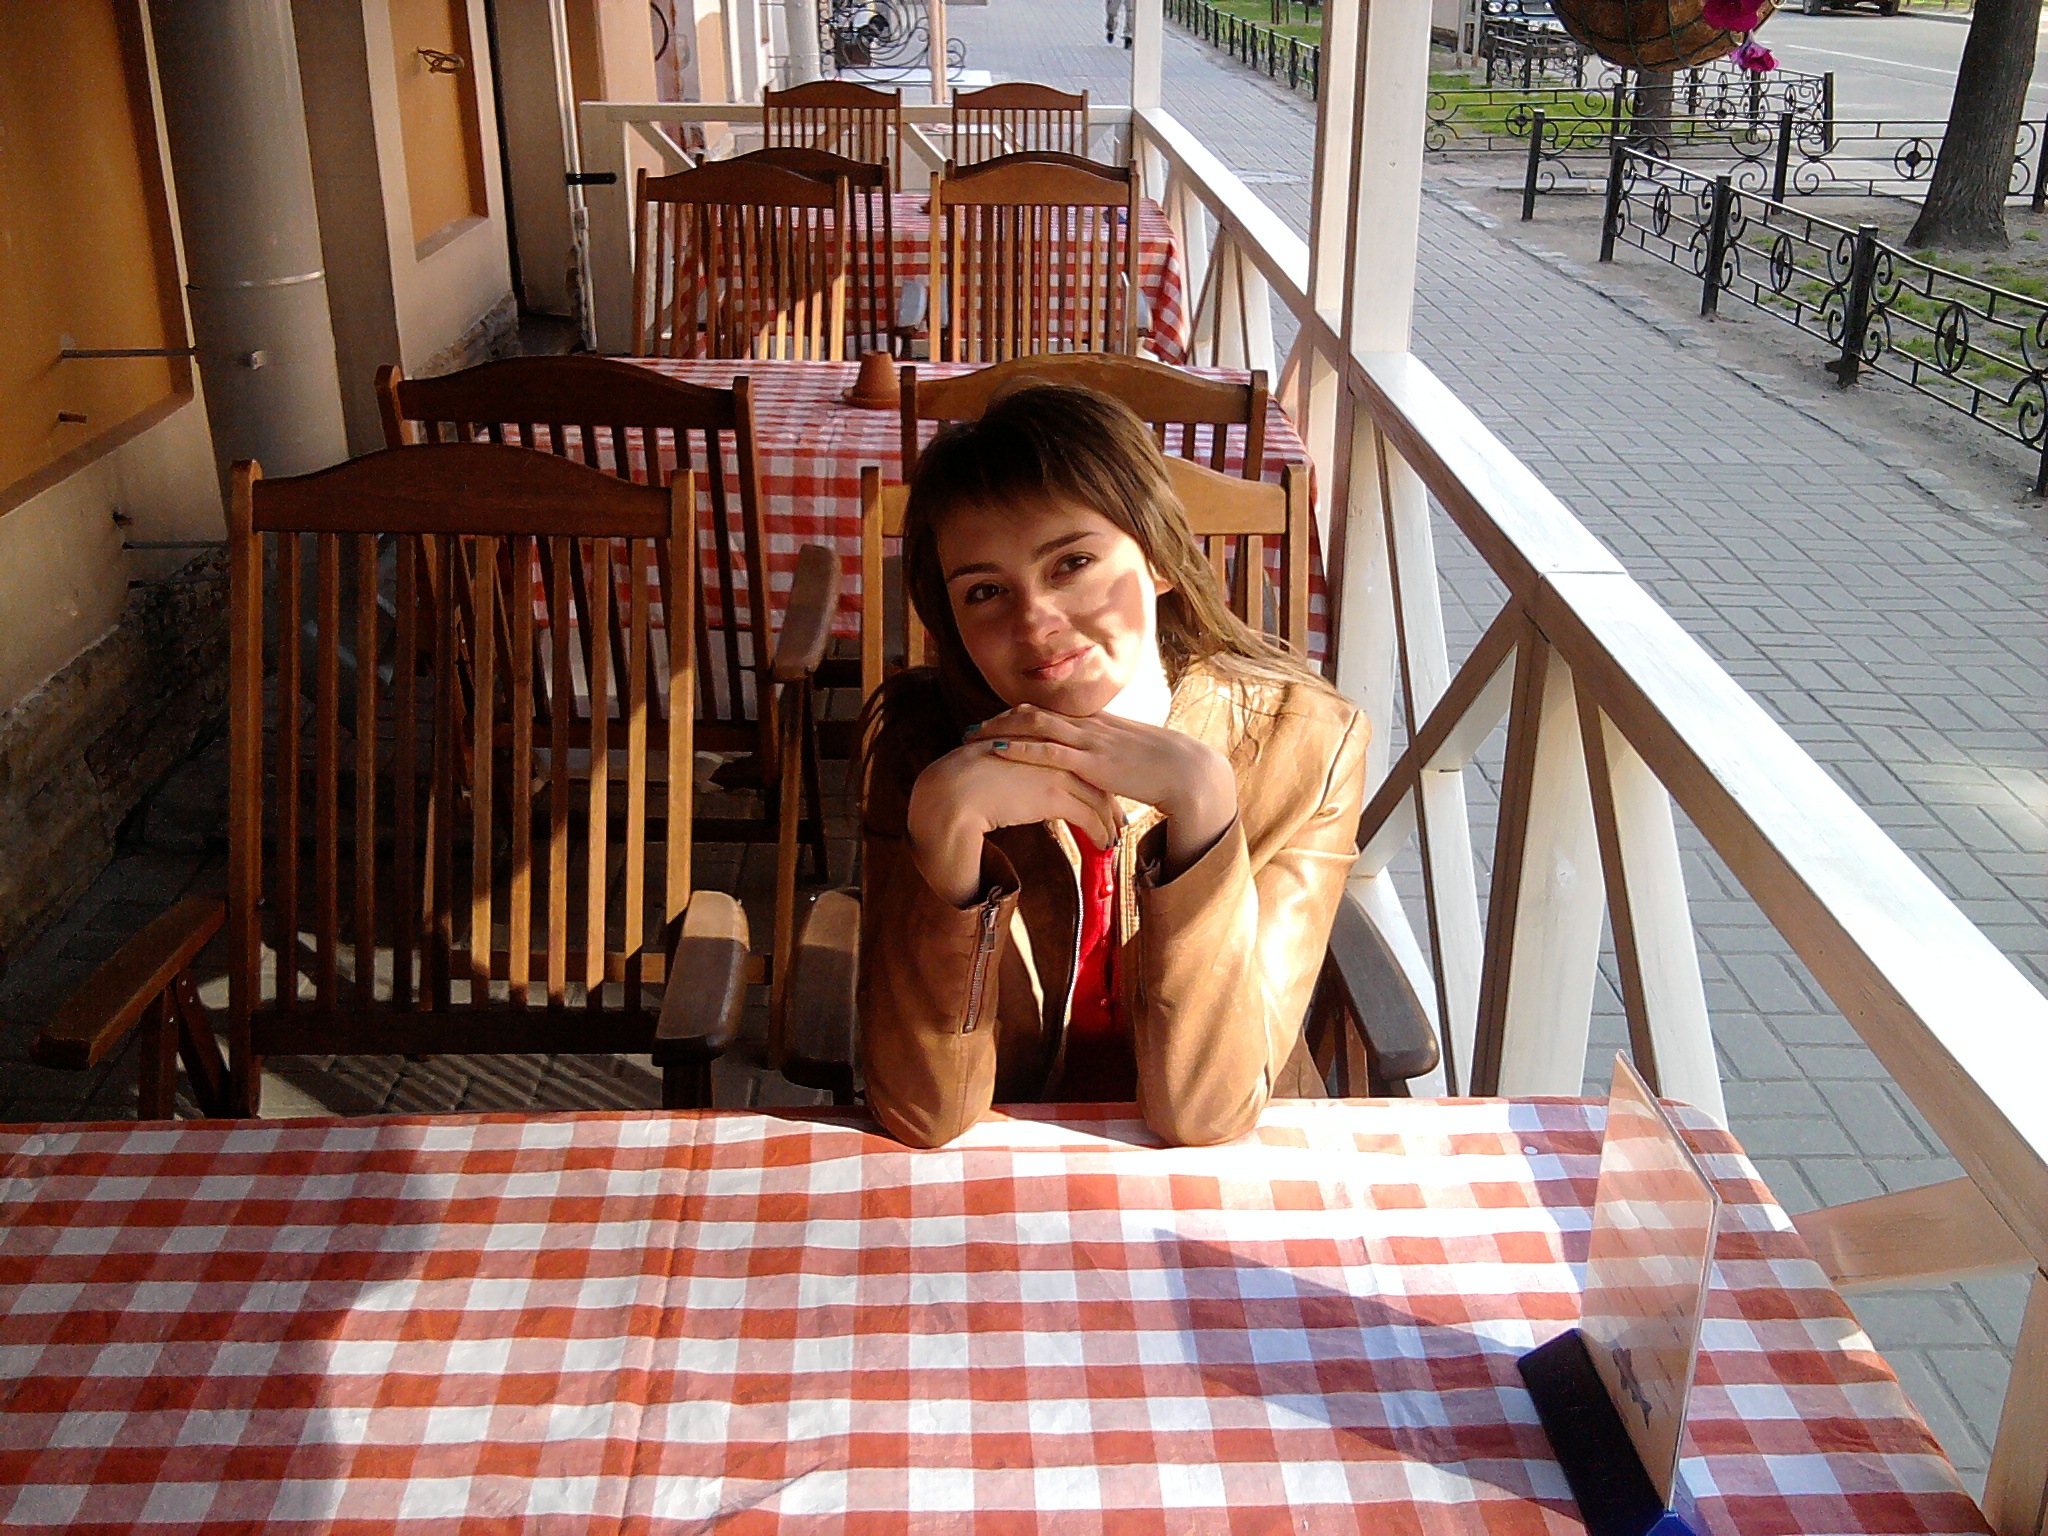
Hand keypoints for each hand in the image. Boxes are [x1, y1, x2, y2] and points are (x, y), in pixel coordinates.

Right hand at [906, 740, 1122, 906]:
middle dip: (1110, 803)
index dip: (1096, 781)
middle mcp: (1056, 752)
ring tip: (1113, 837)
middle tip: (1118, 821)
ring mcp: (1057, 772)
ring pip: (1097, 800)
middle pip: (1096, 779)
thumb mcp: (1003, 765)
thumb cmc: (971, 779)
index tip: (1105, 798)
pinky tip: (1103, 844)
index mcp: (1045, 741)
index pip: (1082, 761)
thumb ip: (1021, 769)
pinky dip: (1100, 833)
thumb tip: (1025, 784)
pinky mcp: (1055, 796)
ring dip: (1108, 822)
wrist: (958, 789)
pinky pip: (1089, 817)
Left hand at [972, 704, 1236, 875]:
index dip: (1016, 716)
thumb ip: (1107, 756)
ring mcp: (1090, 741)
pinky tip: (999, 750)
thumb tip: (1091, 769)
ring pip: (1036, 725)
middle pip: (1034, 712)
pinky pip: (1051, 751)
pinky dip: (1022, 748)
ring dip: (1000, 730)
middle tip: (971, 730)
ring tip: (973, 738)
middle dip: (999, 720)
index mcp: (1096, 722)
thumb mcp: (1128, 756)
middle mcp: (1089, 725)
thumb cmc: (1162, 768)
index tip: (992, 723)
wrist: (1186, 772)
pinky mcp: (1094, 762)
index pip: (1048, 712)